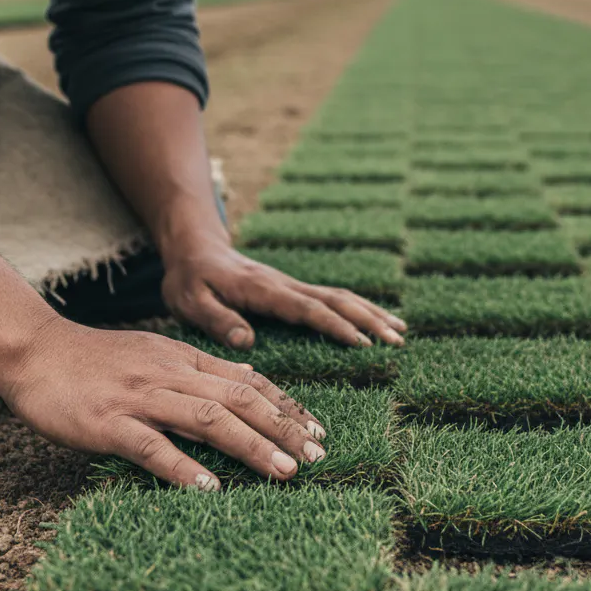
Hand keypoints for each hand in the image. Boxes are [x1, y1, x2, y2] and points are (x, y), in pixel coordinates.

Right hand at [1, 319, 327, 488]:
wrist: (35, 350)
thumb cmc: (94, 360)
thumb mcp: (154, 353)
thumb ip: (196, 369)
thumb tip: (244, 383)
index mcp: (182, 358)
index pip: (246, 380)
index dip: (286, 405)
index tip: (318, 430)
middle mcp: (169, 374)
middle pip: (239, 399)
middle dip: (284, 429)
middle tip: (317, 456)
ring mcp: (140, 397)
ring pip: (207, 419)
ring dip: (251, 447)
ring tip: (284, 473)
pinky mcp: (109, 422)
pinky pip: (152, 446)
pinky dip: (184, 469)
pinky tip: (210, 490)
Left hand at [160, 240, 407, 349]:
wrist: (194, 247)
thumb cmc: (189, 278)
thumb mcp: (189, 300)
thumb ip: (216, 319)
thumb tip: (247, 342)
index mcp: (262, 289)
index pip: (305, 308)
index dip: (334, 325)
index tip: (362, 343)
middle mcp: (283, 284)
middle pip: (334, 299)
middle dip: (368, 319)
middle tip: (398, 340)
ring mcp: (291, 285)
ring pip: (339, 296)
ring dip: (371, 312)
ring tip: (401, 332)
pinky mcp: (292, 289)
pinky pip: (331, 298)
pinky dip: (358, 309)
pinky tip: (376, 321)